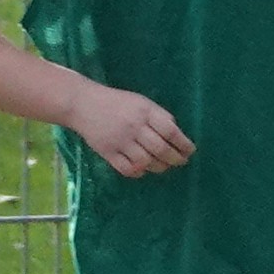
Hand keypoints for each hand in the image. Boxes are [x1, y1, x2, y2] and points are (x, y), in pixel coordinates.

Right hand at [61, 84, 195, 177]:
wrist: (83, 104)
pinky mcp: (107, 152)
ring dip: (159, 167)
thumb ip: (158, 116)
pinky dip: (138, 172)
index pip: (170, 131)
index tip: (189, 151)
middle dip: (175, 159)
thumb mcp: (141, 102)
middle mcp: (134, 127)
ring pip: (146, 161)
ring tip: (163, 166)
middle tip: (180, 162)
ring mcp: (120, 141)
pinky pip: (127, 169)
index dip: (183, 144)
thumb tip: (176, 133)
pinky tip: (142, 169)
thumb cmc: (116, 102)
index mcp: (145, 112)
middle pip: (161, 149)